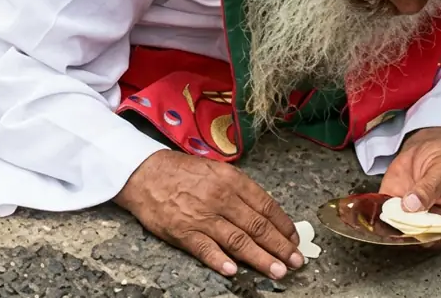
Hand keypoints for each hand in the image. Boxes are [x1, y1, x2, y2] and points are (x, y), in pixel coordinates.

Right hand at [114, 150, 303, 279]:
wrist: (144, 172)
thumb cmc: (182, 172)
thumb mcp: (216, 170)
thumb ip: (240, 189)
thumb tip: (265, 212)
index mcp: (232, 180)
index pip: (266, 206)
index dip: (284, 226)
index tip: (294, 239)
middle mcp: (221, 198)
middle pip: (257, 226)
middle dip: (280, 247)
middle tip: (296, 261)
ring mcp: (202, 216)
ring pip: (238, 240)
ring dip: (260, 258)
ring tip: (277, 271)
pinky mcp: (183, 231)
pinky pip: (205, 248)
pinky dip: (219, 260)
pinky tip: (233, 270)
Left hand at [378, 127, 440, 248]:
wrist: (429, 143)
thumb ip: (428, 188)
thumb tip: (412, 205)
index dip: (430, 239)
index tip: (416, 234)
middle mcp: (431, 219)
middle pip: (419, 236)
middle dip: (406, 234)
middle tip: (397, 225)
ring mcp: (411, 212)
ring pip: (399, 228)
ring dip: (389, 227)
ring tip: (383, 220)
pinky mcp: (394, 202)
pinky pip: (385, 213)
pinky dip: (377, 215)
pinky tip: (372, 212)